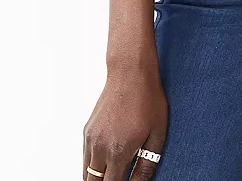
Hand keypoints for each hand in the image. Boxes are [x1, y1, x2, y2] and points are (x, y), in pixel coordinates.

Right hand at [83, 63, 167, 179]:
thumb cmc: (147, 100)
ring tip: (112, 174)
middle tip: (119, 178)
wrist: (130, 72)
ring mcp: (91, 138)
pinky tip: (106, 162)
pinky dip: (92, 165)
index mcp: (118, 151)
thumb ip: (147, 165)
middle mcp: (100, 147)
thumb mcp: (156, 134)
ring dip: (97, 178)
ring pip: (86, 172)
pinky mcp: (87, 130)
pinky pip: (85, 157)